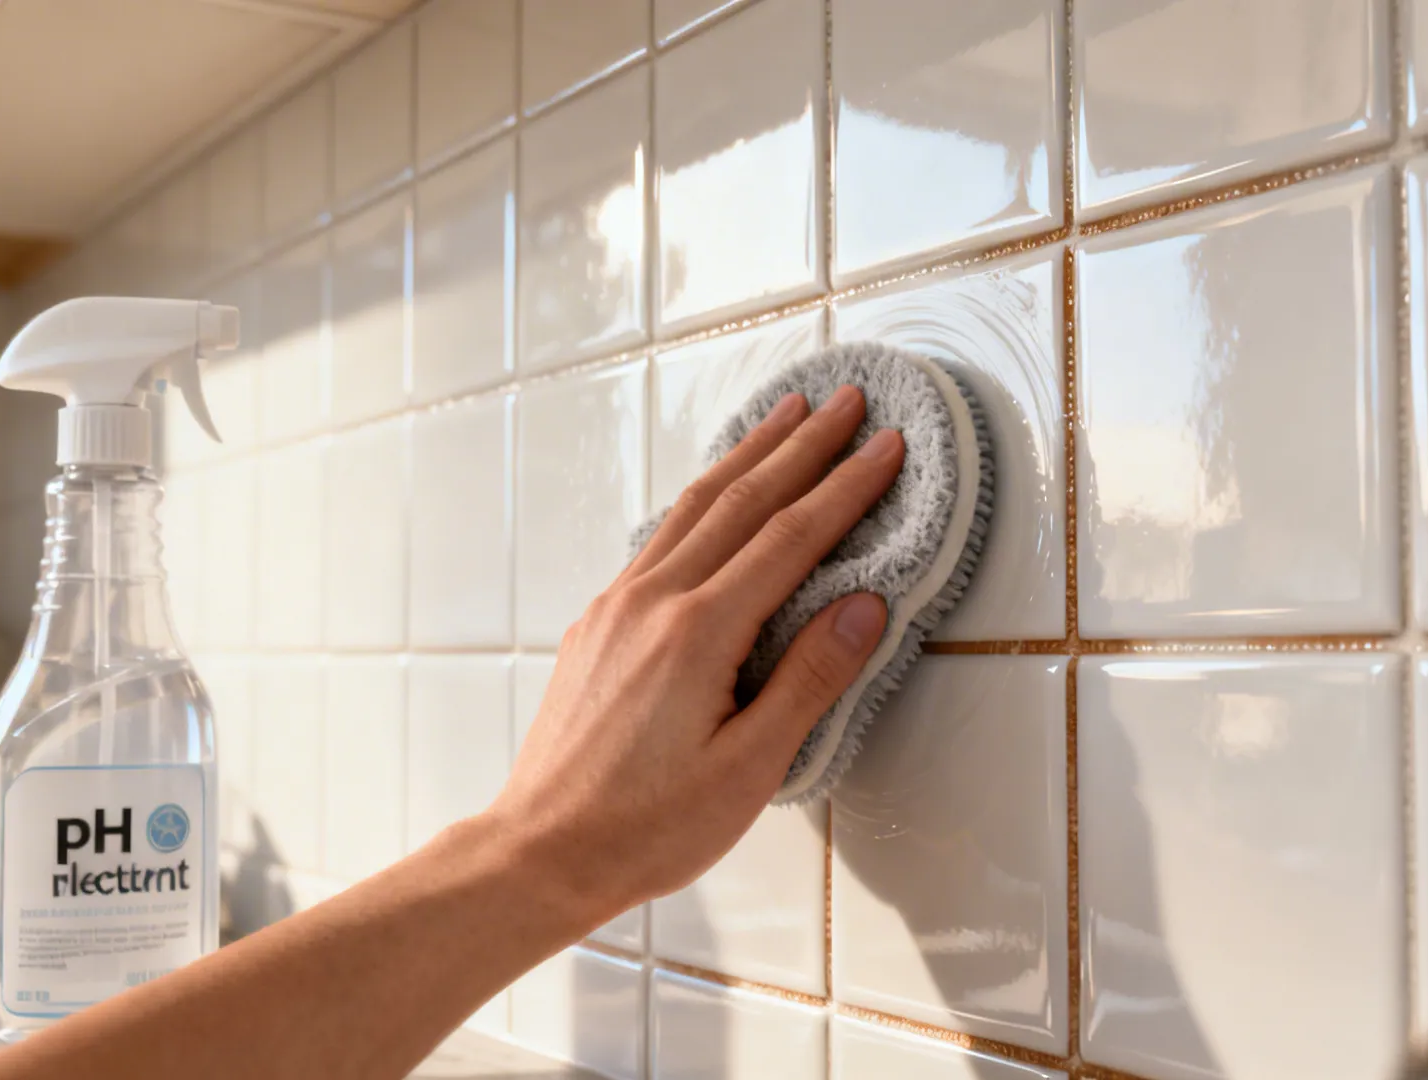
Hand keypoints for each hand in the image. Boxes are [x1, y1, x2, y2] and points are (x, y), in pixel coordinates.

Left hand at [487, 385, 903, 925]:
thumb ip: (809, 679)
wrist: (540, 852)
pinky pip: (660, 536)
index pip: (789, 538)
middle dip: (801, 445)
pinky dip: (702, 498)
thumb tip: (866, 606)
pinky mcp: (597, 624)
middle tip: (847, 399)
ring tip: (786, 414)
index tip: (887, 446)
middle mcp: (651, 601)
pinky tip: (716, 493)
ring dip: (747, 455)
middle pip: (740, 500)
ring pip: (692, 507)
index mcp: (697, 633)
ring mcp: (616, 607)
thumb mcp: (748, 768)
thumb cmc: (645, 828)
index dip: (844, 488)